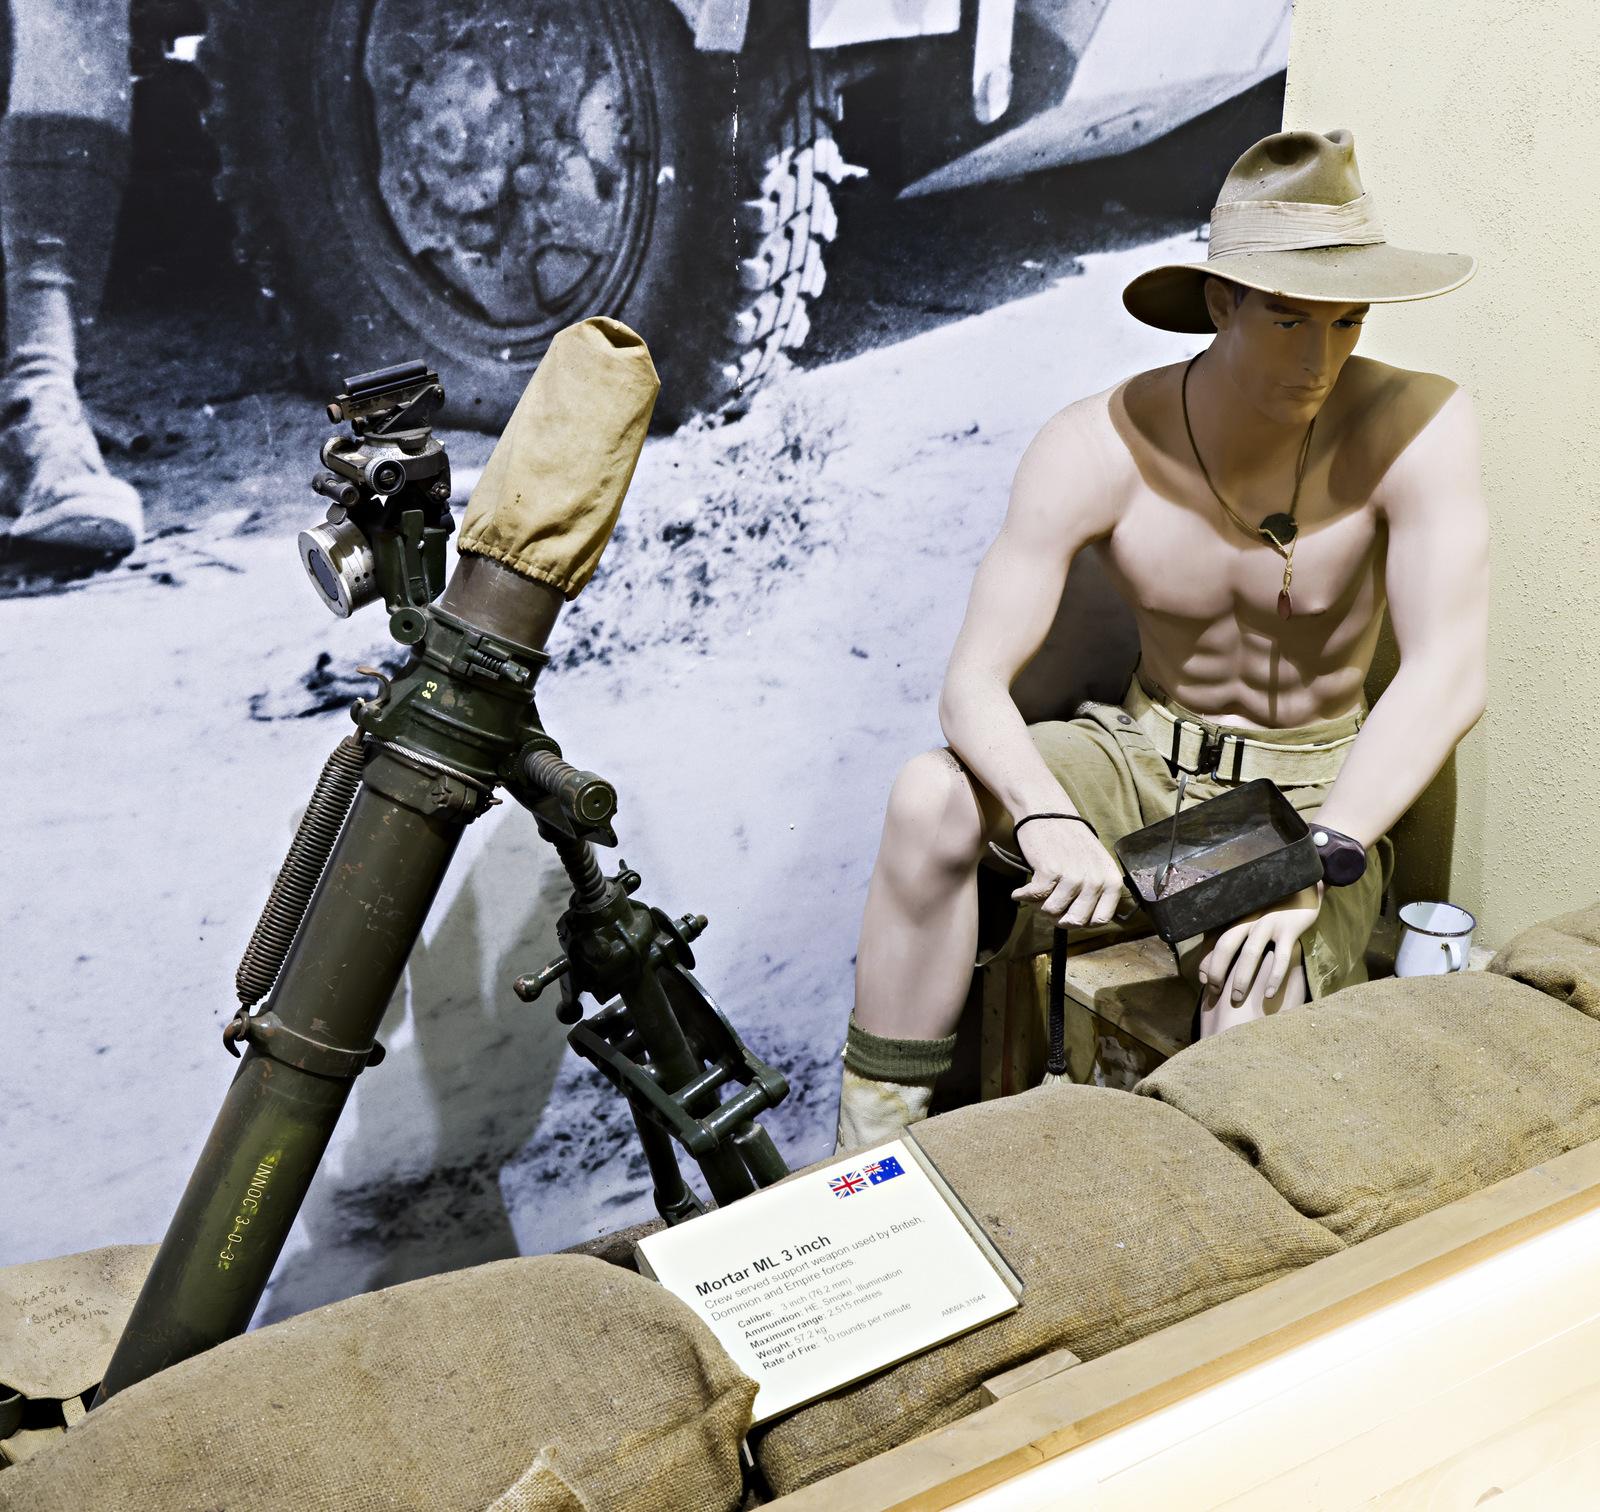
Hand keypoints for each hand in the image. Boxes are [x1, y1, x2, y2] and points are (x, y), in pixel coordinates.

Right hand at [1011, 815, 1125, 927]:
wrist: (1048, 812)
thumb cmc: (1070, 841)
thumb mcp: (1095, 865)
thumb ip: (1095, 893)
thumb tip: (1079, 923)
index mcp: (1111, 881)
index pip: (1101, 920)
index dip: (1082, 921)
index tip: (1070, 914)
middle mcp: (1096, 881)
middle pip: (1076, 921)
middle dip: (1058, 918)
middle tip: (1048, 906)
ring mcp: (1074, 877)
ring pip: (1052, 912)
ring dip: (1038, 905)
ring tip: (1036, 892)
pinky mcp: (1051, 871)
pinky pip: (1034, 898)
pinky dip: (1022, 896)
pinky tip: (1020, 891)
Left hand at [1198, 881, 1323, 1011]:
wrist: (1305, 885)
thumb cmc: (1276, 905)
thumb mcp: (1254, 914)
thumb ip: (1241, 931)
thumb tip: (1224, 956)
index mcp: (1238, 915)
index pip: (1215, 939)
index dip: (1206, 961)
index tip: (1204, 981)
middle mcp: (1249, 917)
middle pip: (1226, 945)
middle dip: (1217, 970)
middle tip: (1215, 992)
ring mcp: (1269, 922)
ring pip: (1250, 953)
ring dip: (1241, 978)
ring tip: (1236, 998)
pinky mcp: (1289, 929)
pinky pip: (1280, 956)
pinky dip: (1274, 977)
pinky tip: (1269, 994)